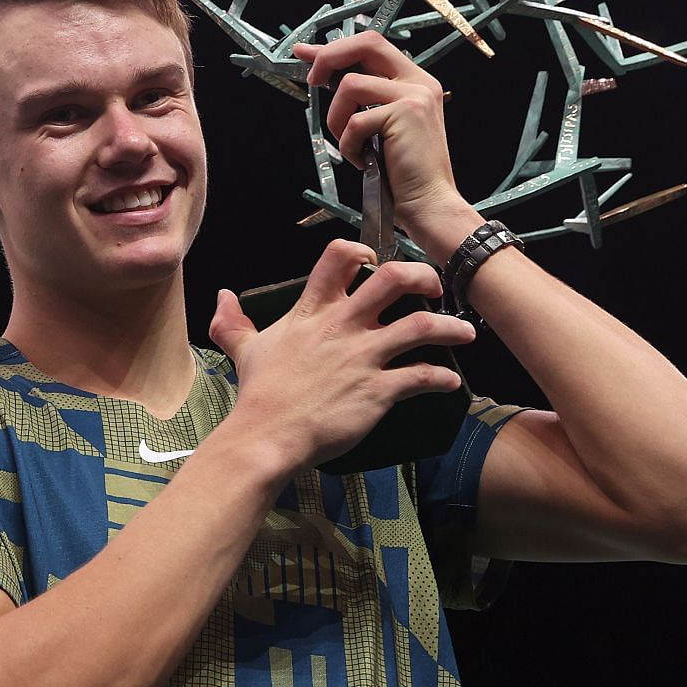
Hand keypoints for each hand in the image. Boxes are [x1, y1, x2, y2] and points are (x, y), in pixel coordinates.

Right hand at [208, 237, 476, 471]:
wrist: (267, 437)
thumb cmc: (259, 394)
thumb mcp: (245, 349)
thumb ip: (234, 321)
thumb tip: (221, 296)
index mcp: (313, 311)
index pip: (339, 257)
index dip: (362, 250)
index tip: (375, 259)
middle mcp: (343, 326)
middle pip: (393, 279)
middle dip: (422, 276)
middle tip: (435, 287)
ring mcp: (363, 357)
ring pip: (421, 326)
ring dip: (450, 327)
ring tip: (464, 333)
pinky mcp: (378, 390)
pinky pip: (422, 377)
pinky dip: (442, 378)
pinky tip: (449, 381)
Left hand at [293, 32, 481, 253]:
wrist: (430, 203)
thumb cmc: (404, 173)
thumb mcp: (384, 126)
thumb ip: (366, 99)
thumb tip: (325, 76)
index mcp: (415, 81)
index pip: (372, 45)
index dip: (335, 47)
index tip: (306, 51)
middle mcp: (419, 81)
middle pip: (366, 44)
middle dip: (329, 57)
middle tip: (312, 81)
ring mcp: (414, 95)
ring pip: (351, 85)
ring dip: (338, 119)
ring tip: (353, 146)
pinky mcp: (405, 113)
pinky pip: (355, 120)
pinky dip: (350, 145)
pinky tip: (364, 160)